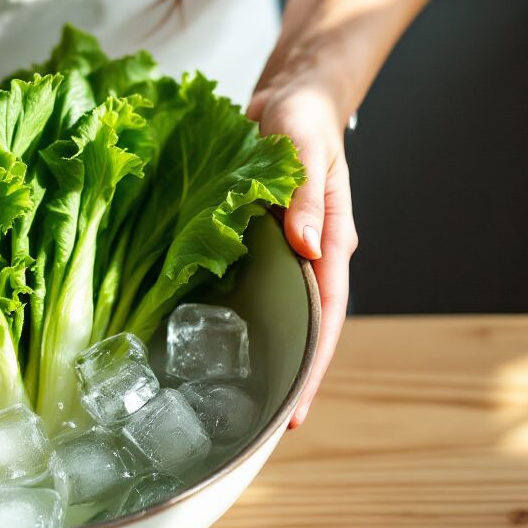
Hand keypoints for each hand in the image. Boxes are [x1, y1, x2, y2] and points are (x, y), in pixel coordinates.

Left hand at [248, 74, 357, 427]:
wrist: (288, 95)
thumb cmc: (304, 118)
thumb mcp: (304, 148)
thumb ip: (304, 194)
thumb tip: (308, 247)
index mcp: (330, 243)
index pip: (327, 318)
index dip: (312, 368)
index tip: (294, 414)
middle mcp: (307, 258)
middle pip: (299, 329)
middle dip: (282, 380)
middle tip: (250, 432)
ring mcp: (279, 254)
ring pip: (268, 314)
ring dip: (252, 355)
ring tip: (223, 403)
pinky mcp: (250, 242)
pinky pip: (240, 286)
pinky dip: (226, 315)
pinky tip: (196, 340)